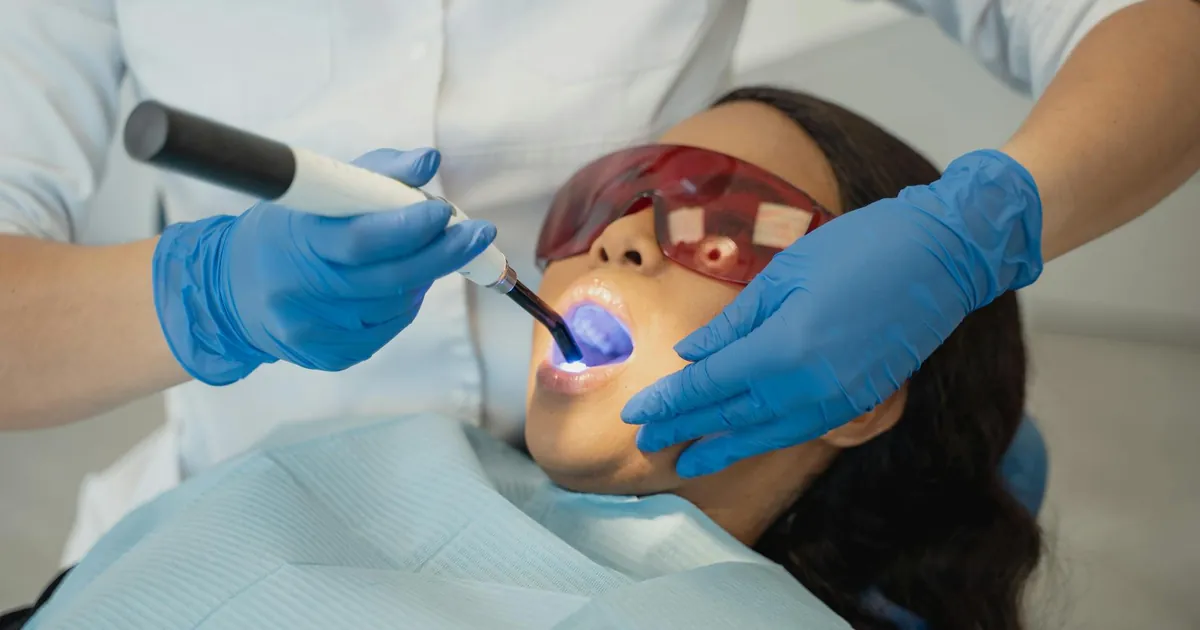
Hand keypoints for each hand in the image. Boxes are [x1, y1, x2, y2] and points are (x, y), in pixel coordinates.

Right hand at [153, 147, 496, 384]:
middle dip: (441, 253)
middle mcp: (299, 293)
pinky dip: (401, 303)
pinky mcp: (330, 358)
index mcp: (295, 241)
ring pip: (395, 305)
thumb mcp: (320, 192)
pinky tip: (394, 286)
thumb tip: (430, 161)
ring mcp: (314, 332)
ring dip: (422, 276)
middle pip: (388, 278)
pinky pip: (386, 328)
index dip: (408, 227)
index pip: (360, 239)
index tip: (445, 212)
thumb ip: (379, 174)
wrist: (234, 292)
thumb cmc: (289, 230)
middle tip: (477, 234)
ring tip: (424, 252)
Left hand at [621, 150, 1042, 476]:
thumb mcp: (785, 274)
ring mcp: (839, 399)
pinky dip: (765, 437)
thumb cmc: (860, 248)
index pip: (711, 385)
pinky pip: (800, 428)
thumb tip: (692, 355)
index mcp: (785, 349)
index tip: (634, 414)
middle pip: (732, 417)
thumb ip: (735, 323)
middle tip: (645, 443)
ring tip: (688, 460)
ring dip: (724, 446)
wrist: (942, 255)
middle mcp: (810, 386)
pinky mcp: (859, 400)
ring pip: (767, 433)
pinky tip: (744, 440)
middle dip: (686, 430)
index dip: (671, 402)